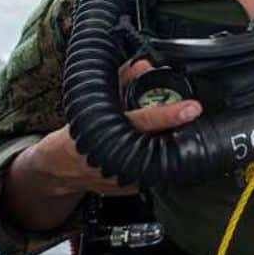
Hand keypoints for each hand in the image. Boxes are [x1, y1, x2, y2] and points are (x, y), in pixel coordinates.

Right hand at [29, 58, 202, 195]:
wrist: (59, 169)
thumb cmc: (75, 132)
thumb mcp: (93, 101)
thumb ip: (121, 80)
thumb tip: (145, 65)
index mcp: (104, 134)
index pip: (142, 121)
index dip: (169, 114)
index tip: (192, 107)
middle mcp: (114, 160)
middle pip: (159, 143)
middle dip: (179, 130)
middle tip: (194, 116)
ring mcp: (125, 178)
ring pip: (162, 160)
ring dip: (174, 143)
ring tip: (180, 129)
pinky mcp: (133, 189)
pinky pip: (158, 172)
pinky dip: (164, 157)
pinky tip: (164, 146)